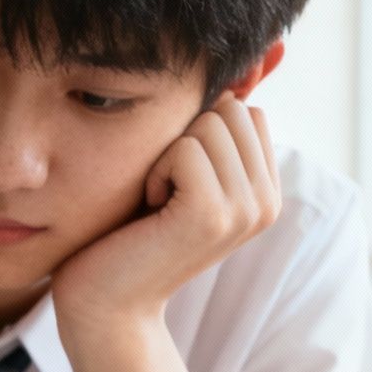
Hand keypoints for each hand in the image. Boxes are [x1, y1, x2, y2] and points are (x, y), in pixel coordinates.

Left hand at [51, 94, 280, 331]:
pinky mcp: (213, 216)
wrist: (104, 304)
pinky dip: (155, 172)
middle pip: (230, 110)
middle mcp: (267, 202)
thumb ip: (212, 133)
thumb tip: (244, 67)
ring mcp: (246, 211)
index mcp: (266, 191)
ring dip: (167, 157)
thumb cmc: (128, 235)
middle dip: (184, 140)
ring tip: (156, 204)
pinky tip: (149, 211)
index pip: (245, 111)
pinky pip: (185, 149)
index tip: (176, 183)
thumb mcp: (179, 176)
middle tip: (162, 193)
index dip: (197, 134)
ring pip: (209, 124)